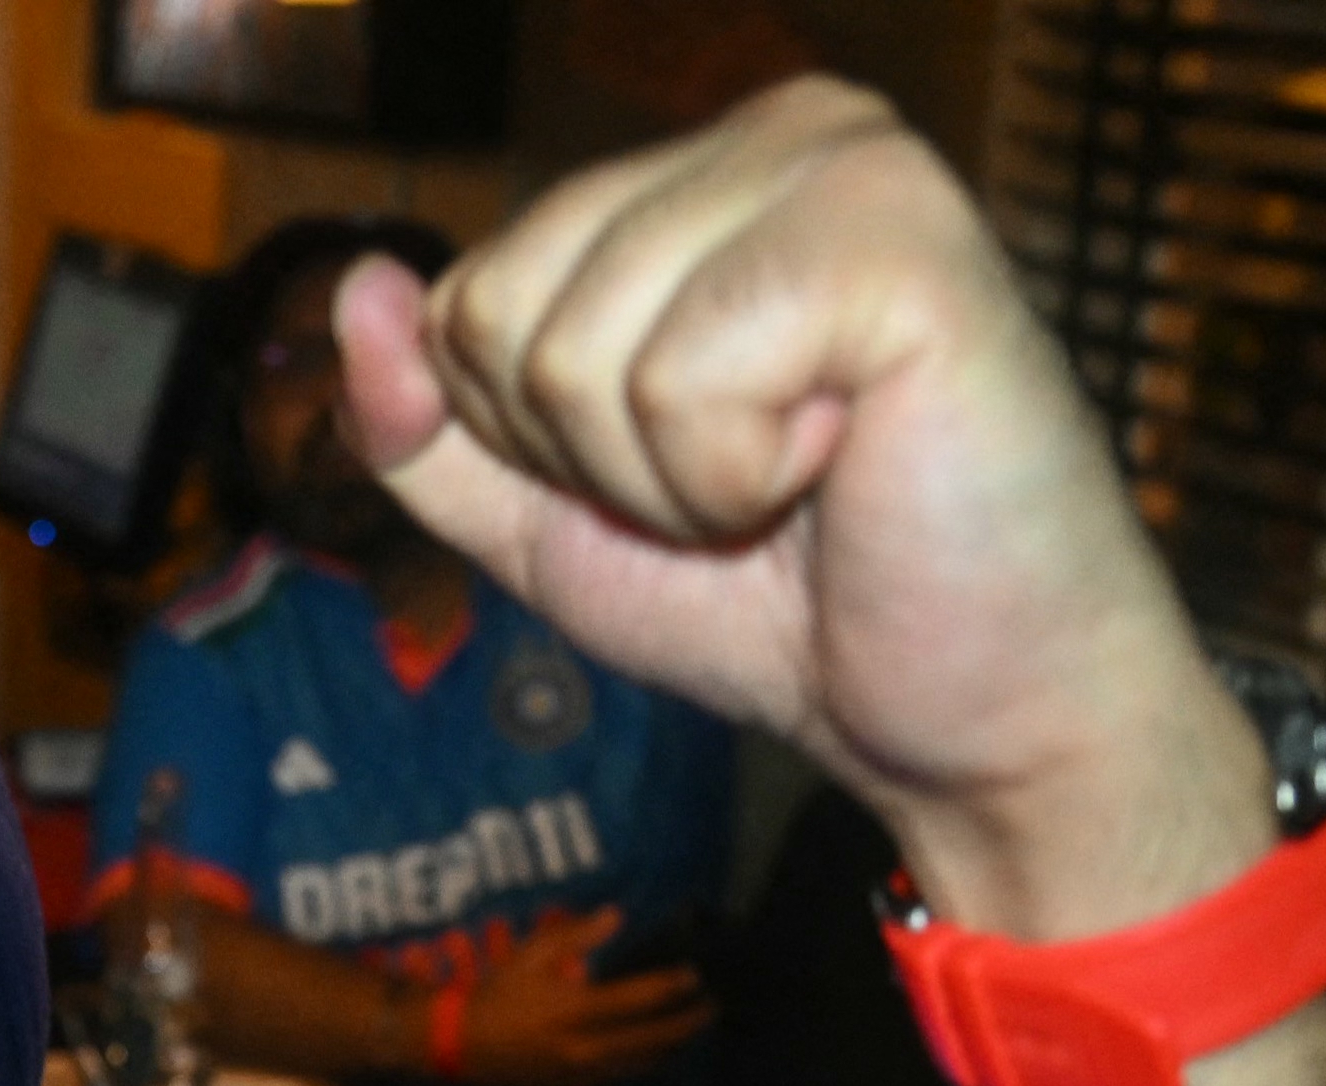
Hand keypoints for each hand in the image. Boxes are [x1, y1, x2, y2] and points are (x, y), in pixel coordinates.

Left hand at [343, 77, 1271, 940]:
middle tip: (750, 488)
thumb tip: (359, 290)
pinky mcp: (900, 234)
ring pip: (577, 348)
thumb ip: (432, 423)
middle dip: (593, 458)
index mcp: (695, 177)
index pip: (468, 296)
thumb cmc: (785, 604)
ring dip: (669, 474)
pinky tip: (843, 462)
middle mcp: (777, 131)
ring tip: (801, 477)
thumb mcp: (550, 522)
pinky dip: (730, 472)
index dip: (537, 441)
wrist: (967, 713)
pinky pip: (676, 374)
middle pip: (501, 311)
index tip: (684, 475)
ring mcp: (845, 164)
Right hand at [445, 908, 709, 1085]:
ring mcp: (580, 1073)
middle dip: (687, 1022)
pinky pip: (617, 1077)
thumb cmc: (496, 993)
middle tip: (710, 1007)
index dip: (673, 986)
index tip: (694, 975)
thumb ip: (576, 935)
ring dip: (670, 1046)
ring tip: (688, 1031)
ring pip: (640, 1063)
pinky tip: (650, 1051)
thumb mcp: (530, 955)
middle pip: (653, 1037)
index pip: (642, 998)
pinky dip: (639, 1062)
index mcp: (576, 1010)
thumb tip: (616, 916)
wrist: (459, 1044)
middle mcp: (585, 1047)